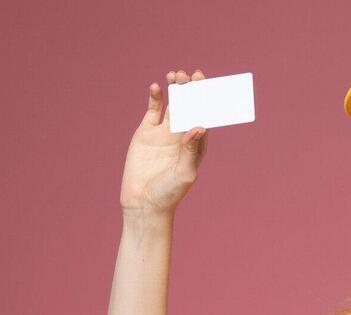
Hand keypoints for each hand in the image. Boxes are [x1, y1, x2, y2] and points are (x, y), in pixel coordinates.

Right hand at [119, 69, 209, 215]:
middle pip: (190, 107)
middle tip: (192, 74)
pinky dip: (155, 97)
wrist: (143, 203)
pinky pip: (153, 110)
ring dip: (176, 90)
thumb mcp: (184, 173)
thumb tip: (199, 127)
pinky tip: (156, 87)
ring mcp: (164, 133)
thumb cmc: (168, 193)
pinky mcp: (146, 132)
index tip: (207, 85)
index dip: (207, 101)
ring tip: (176, 75)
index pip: (205, 117)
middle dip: (192, 90)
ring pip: (173, 104)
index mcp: (197, 144)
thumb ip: (191, 150)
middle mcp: (182, 135)